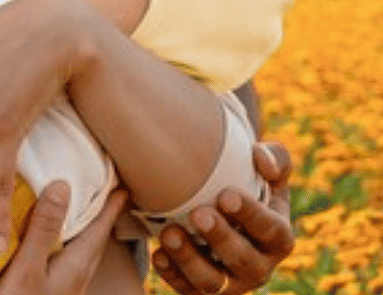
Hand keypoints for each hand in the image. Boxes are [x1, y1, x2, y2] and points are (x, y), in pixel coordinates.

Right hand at [0, 182, 127, 294]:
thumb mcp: (27, 268)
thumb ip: (44, 229)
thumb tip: (64, 185)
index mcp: (75, 268)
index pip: (99, 229)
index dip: (111, 205)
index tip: (124, 185)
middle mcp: (75, 279)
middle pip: (95, 241)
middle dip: (101, 217)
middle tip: (106, 194)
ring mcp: (64, 291)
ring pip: (81, 254)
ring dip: (84, 231)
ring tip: (82, 214)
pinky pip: (65, 262)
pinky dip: (66, 245)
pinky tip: (53, 246)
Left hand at [152, 141, 293, 294]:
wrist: (226, 207)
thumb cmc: (252, 182)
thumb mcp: (270, 169)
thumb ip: (275, 157)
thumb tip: (260, 156)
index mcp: (279, 238)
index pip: (271, 230)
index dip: (250, 215)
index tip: (226, 195)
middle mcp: (259, 267)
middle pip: (242, 260)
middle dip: (220, 238)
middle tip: (198, 214)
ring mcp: (231, 283)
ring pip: (212, 282)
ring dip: (189, 259)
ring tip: (169, 232)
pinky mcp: (203, 290)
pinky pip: (187, 290)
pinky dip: (172, 274)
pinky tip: (159, 254)